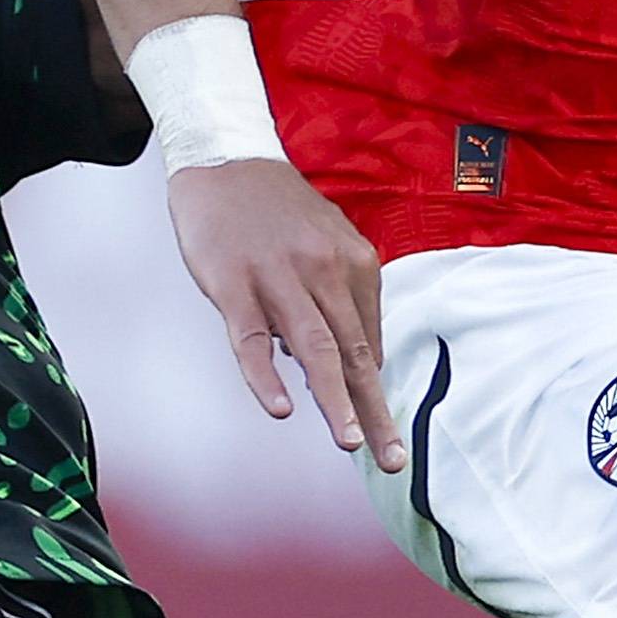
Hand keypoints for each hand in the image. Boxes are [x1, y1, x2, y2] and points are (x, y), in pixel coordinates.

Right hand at [167, 155, 389, 453]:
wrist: (225, 158)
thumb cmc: (276, 210)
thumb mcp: (326, 243)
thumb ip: (340, 296)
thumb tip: (348, 357)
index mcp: (353, 264)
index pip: (368, 341)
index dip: (373, 389)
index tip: (382, 430)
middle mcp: (325, 271)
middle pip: (354, 353)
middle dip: (375, 411)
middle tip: (391, 459)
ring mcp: (279, 278)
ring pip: (314, 350)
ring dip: (336, 400)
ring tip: (351, 442)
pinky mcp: (234, 284)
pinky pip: (252, 339)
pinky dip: (267, 377)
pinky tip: (281, 409)